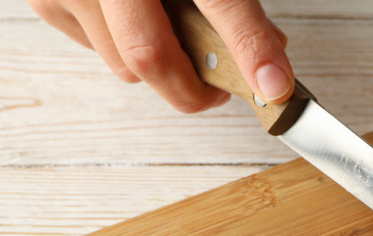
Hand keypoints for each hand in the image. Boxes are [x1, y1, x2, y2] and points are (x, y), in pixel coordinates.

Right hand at [29, 0, 293, 111]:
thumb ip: (235, 4)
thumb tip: (270, 55)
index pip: (220, 4)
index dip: (250, 48)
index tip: (274, 87)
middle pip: (150, 56)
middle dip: (193, 88)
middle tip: (220, 89)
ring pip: (124, 65)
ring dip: (161, 69)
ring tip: (179, 41)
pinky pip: (98, 52)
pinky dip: (125, 50)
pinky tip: (140, 22)